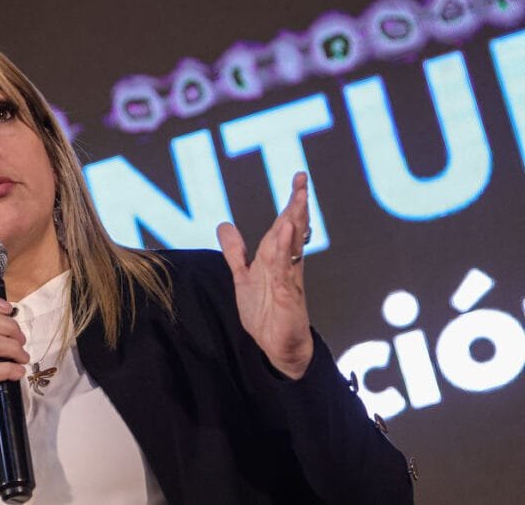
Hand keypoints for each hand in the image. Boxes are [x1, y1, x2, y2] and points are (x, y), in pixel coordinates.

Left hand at [216, 171, 312, 379]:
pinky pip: (286, 267)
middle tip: (302, 179)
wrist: (277, 347)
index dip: (291, 203)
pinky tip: (287, 230)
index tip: (299, 180)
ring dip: (295, 220)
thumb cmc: (266, 313)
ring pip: (292, 244)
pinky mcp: (288, 294)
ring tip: (298, 197)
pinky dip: (286, 248)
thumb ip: (236, 252)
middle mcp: (287, 264)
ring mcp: (289, 278)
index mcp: (278, 259)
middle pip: (292, 229)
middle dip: (297, 203)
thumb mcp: (243, 277)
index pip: (285, 224)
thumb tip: (224, 225)